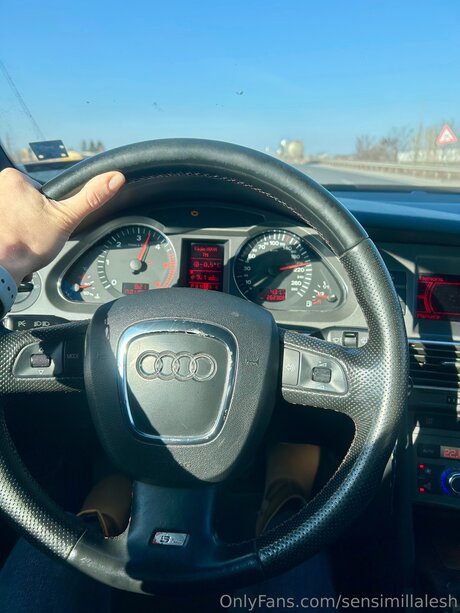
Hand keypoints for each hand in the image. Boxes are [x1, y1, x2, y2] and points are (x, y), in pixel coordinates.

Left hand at [0, 168, 124, 285]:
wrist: (4, 269)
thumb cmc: (28, 244)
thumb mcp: (67, 217)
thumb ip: (91, 197)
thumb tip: (114, 178)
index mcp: (14, 178)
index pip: (43, 189)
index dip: (51, 208)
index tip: (46, 221)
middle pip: (31, 202)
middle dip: (37, 218)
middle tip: (37, 233)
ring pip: (20, 214)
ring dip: (26, 228)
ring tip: (28, 239)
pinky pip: (10, 224)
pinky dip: (15, 235)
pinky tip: (18, 243)